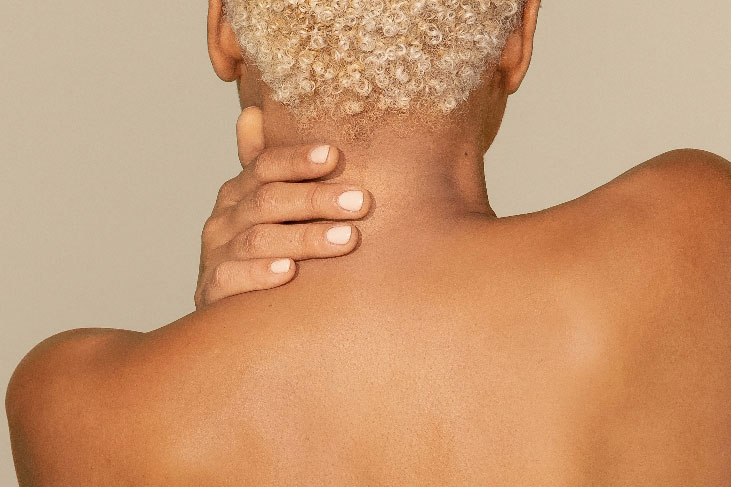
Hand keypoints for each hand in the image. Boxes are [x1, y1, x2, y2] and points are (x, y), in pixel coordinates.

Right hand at [194, 107, 370, 308]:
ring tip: (346, 238)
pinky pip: (232, 278)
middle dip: (316, 199)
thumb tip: (253, 111)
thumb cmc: (268, 252)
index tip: (335, 156)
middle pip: (268, 200)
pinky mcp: (211, 292)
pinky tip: (289, 273)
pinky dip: (260, 274)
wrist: (233, 313)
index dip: (299, 159)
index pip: (266, 165)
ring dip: (304, 238)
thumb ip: (273, 168)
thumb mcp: (273, 210)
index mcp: (240, 192)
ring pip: (258, 239)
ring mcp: (216, 254)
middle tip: (361, 202)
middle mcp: (225, 218)